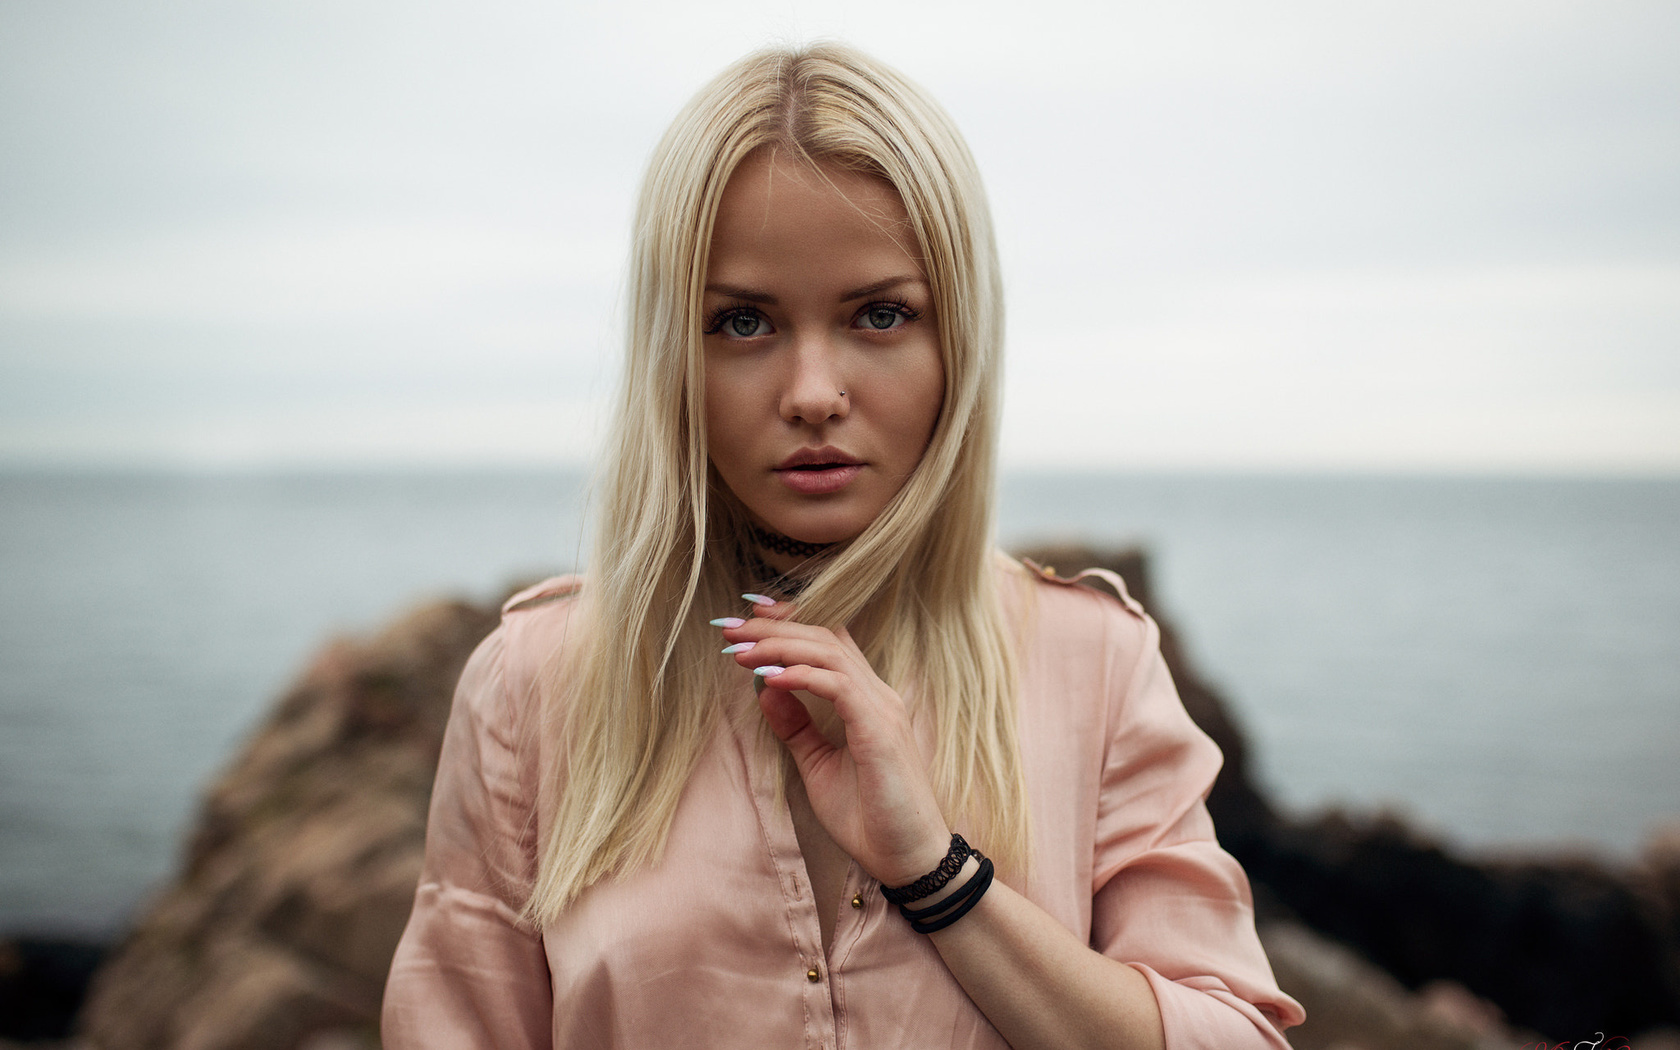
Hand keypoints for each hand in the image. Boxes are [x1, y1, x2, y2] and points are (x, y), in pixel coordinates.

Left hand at [715, 597, 951, 886]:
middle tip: (729, 627)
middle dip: (773, 627)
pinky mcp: (879, 729)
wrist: (907, 858)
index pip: (830, 641)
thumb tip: (764, 686)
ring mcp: (882, 708)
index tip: (748, 616)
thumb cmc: (869, 817)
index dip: (790, 621)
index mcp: (866, 699)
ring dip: (780, 645)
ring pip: (829, 653)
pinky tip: (769, 677)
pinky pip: (837, 687)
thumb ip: (795, 726)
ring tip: (740, 648)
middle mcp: (877, 694)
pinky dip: (801, 676)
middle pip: (824, 636)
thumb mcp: (817, 766)